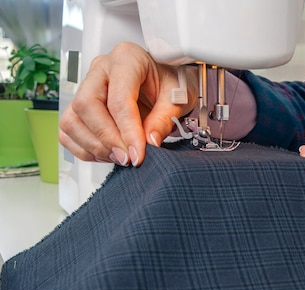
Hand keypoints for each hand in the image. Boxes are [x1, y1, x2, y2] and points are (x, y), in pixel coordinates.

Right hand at [59, 42, 196, 166]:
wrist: (165, 80)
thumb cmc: (170, 82)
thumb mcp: (179, 97)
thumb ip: (164, 118)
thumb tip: (149, 142)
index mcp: (127, 59)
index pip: (118, 99)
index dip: (127, 131)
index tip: (138, 154)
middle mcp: (101, 69)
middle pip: (86, 105)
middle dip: (107, 139)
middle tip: (128, 158)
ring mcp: (86, 86)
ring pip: (71, 119)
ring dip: (94, 146)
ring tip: (121, 157)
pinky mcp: (79, 105)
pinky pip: (68, 131)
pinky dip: (84, 149)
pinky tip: (108, 154)